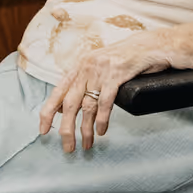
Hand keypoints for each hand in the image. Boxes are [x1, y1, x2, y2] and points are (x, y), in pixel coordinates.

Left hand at [38, 37, 173, 152]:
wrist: (150, 45)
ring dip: (86, 129)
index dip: (48, 112)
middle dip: (66, 128)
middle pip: (70, 103)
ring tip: (86, 144)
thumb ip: (82, 84)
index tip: (43, 130)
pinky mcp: (116, 74)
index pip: (57, 92)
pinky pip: (105, 102)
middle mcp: (86, 68)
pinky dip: (101, 119)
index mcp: (79, 66)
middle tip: (68, 147)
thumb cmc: (125, 58)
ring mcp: (101, 71)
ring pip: (87, 106)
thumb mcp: (98, 67)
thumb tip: (63, 108)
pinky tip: (101, 131)